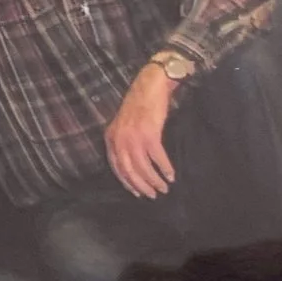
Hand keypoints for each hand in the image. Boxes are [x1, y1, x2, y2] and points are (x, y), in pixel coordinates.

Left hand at [104, 66, 177, 197]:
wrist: (150, 85)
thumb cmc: (139, 104)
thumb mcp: (123, 124)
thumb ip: (124, 141)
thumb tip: (133, 164)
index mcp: (111, 138)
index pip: (116, 167)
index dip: (127, 183)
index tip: (137, 193)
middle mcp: (120, 139)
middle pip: (129, 171)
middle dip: (142, 186)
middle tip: (153, 195)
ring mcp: (134, 137)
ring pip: (143, 167)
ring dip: (154, 181)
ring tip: (164, 188)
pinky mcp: (150, 134)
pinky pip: (157, 158)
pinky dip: (165, 169)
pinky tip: (171, 175)